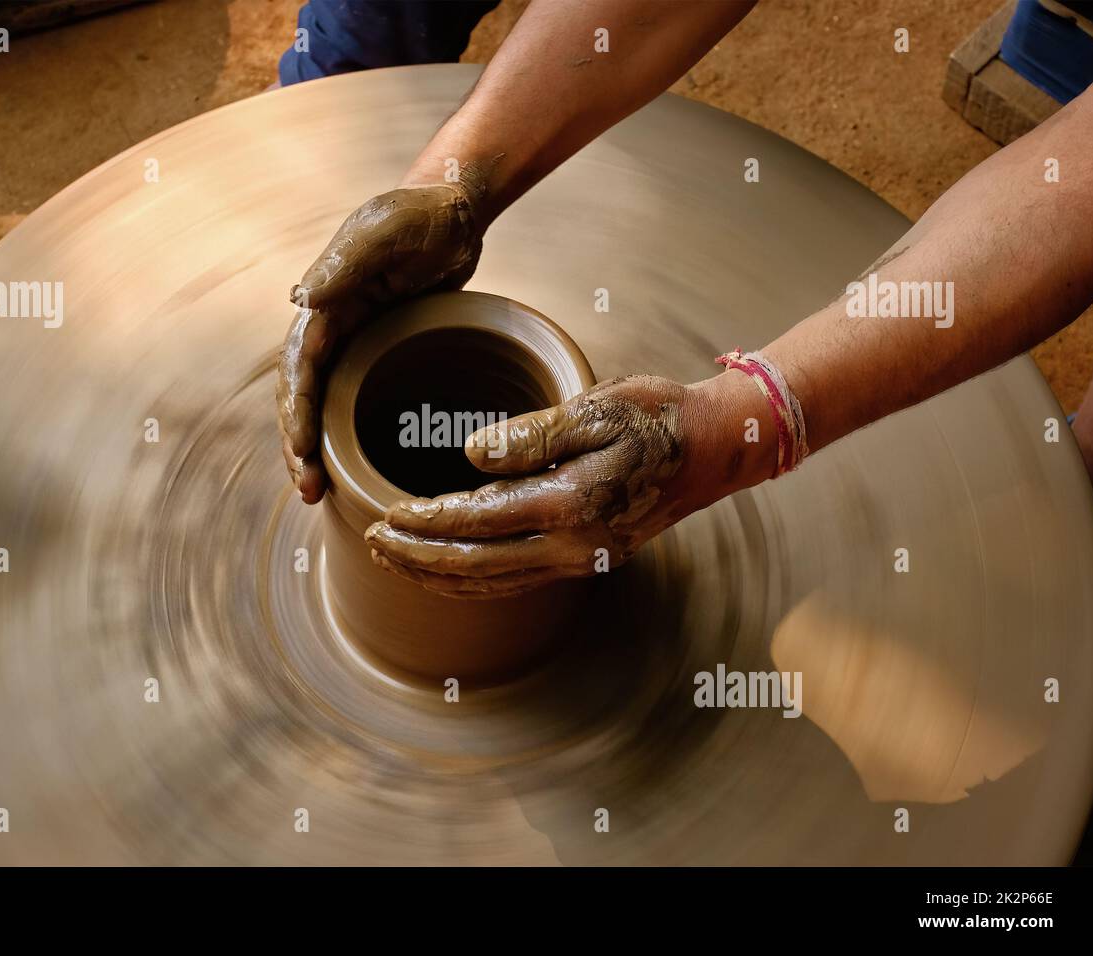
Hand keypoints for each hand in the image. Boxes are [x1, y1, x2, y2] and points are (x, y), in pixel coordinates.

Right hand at [277, 172, 488, 502]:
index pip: (298, 367)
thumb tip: (301, 299)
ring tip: (315, 492)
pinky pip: (351, 398)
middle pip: (301, 395)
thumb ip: (347, 261)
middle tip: (306, 490)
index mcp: (324, 302)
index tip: (299, 451)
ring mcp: (352, 340)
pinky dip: (344, 432)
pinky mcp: (377, 350)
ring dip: (314, 447)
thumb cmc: (422, 213)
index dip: (295, 412)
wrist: (454, 210)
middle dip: (297, 444)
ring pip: (322, 404)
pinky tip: (349, 466)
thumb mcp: (388, 230)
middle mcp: (329, 325)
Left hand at [362, 375, 698, 596]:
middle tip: (375, 542)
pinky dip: (472, 580)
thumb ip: (530, 434)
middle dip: (418, 557)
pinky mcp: (586, 560)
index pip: (477, 520)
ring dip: (439, 575)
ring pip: (492, 583)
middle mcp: (573, 545)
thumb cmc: (658, 417)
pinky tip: (449, 569)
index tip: (387, 513)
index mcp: (570, 503)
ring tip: (396, 561)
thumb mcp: (595, 408)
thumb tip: (469, 454)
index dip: (427, 521)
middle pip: (475, 565)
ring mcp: (581, 560)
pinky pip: (515, 580)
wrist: (718, 447)